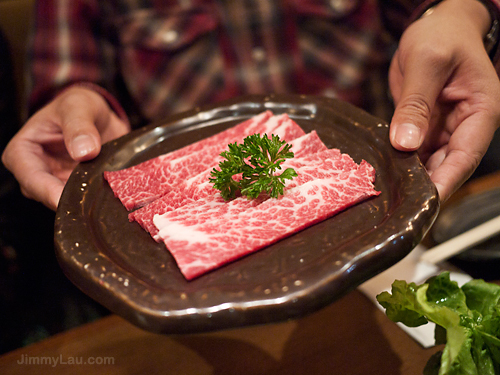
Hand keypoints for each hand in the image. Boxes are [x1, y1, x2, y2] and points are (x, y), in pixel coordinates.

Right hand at [1, 86, 129, 210]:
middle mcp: (36, 172)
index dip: (47, 191)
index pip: (30, 178)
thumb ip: (79, 125)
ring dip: (86, 200)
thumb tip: (84, 152)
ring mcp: (57, 183)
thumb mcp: (78, 106)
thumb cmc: (78, 106)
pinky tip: (114, 193)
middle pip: (47, 196)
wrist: (99, 114)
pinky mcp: (77, 188)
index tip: (66, 198)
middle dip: (69, 199)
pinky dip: (97, 198)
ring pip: (67, 201)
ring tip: (107, 194)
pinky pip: (85, 199)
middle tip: (93, 202)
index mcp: (23, 152)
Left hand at [389, 0, 499, 201]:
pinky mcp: (423, 127)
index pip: (466, 157)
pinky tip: (381, 173)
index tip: (425, 204)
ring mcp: (443, 128)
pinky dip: (399, 161)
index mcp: (481, 112)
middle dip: (424, 187)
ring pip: (428, 163)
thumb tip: (405, 144)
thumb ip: (416, 104)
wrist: (435, 25)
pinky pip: (412, 151)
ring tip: (385, 195)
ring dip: (409, 177)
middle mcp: (465, 126)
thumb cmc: (442, 35)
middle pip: (446, 166)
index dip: (446, 183)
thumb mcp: (429, 63)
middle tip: (396, 206)